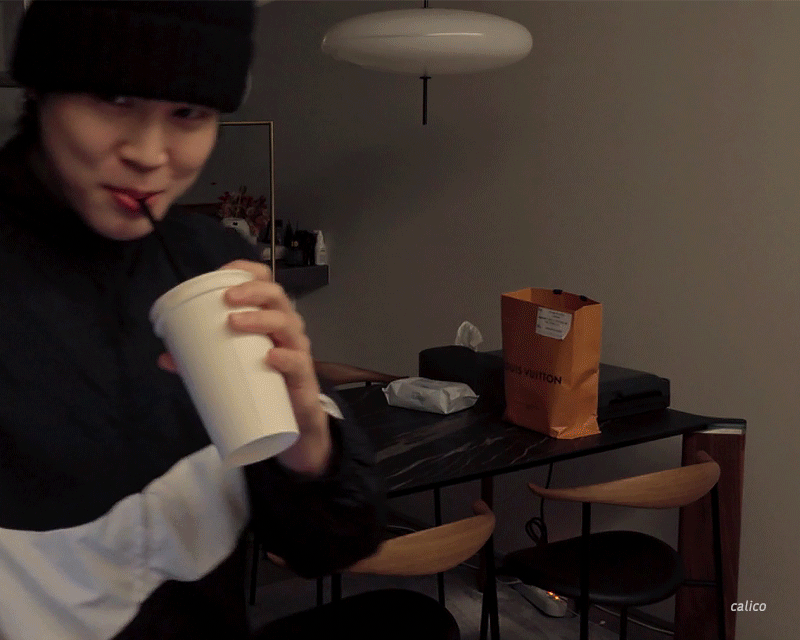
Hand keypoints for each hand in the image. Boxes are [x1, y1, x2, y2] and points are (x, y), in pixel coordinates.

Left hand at [158, 260, 331, 475]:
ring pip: (287, 323)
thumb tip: (165, 358)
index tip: (225, 272)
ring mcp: (297, 350)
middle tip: (226, 299)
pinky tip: (271, 356)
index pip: (266, 283)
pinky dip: (285, 357)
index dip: (248, 272)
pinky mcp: (302, 377)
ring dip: (261, 319)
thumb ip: (202, 360)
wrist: (293, 421)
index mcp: (270, 318)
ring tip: (234, 322)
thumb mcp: (235, 365)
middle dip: (252, 291)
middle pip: (276, 296)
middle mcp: (287, 328)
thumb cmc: (265, 381)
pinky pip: (298, 362)